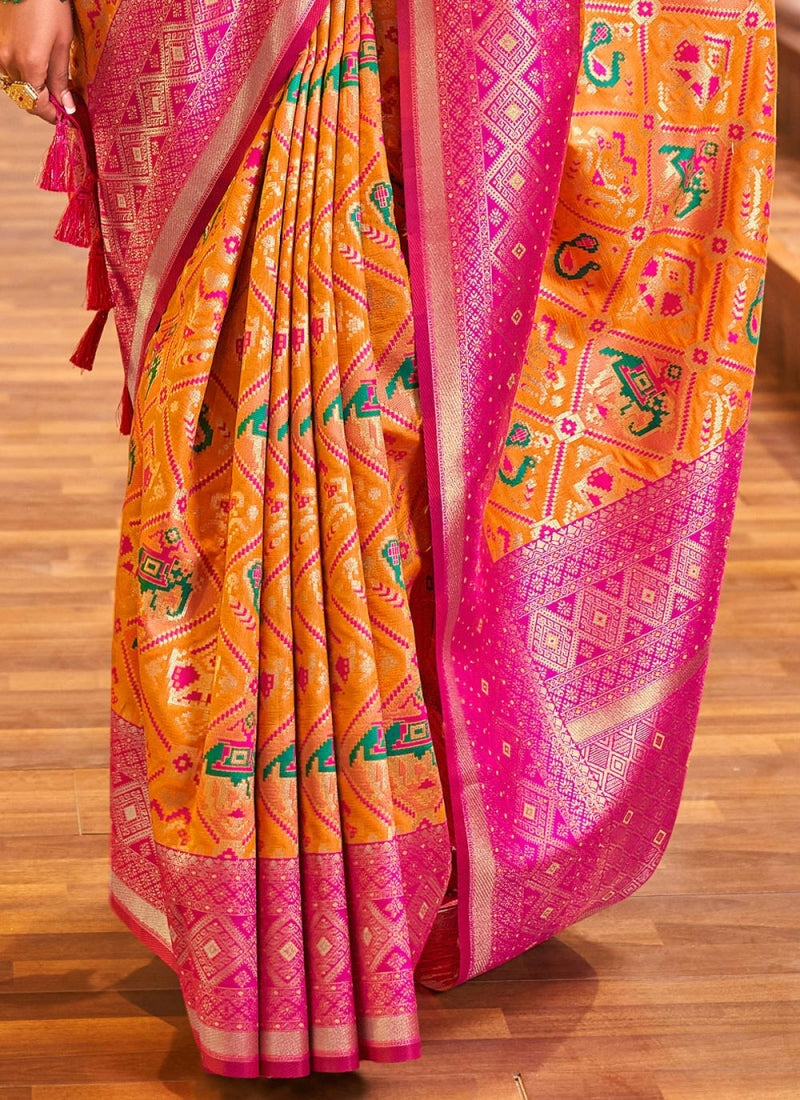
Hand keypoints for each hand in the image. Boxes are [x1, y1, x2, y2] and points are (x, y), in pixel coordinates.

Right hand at [0, 0, 75, 123]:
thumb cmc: (49, 6)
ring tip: (52, 82)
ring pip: (17, 86)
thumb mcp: (63, 44)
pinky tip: (36, 67)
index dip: (53, 115)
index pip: (37, 106)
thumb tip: (66, 105)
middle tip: (63, 99)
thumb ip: (61, 78)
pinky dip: (23, 75)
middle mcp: (10, 63)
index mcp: (30, 66)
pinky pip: (9, 70)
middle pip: (26, 98)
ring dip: (33, 90)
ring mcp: (0, 54)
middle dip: (44, 103)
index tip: (66, 115)